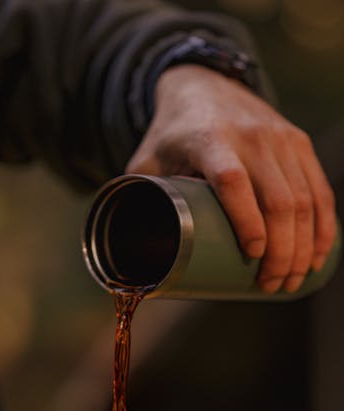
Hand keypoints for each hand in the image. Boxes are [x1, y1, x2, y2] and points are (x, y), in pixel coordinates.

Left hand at [126, 64, 336, 292]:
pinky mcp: (298, 143)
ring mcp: (280, 138)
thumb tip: (127, 256)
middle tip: (270, 286)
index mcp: (209, 140)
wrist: (204, 84)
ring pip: (305, 199)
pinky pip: (320, 189)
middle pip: (279, 200)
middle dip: (281, 251)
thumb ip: (136, 203)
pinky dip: (323, 226)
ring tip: (291, 280)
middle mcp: (252, 137)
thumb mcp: (145, 163)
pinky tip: (319, 254)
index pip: (233, 182)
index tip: (252, 255)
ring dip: (303, 246)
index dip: (246, 220)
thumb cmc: (170, 136)